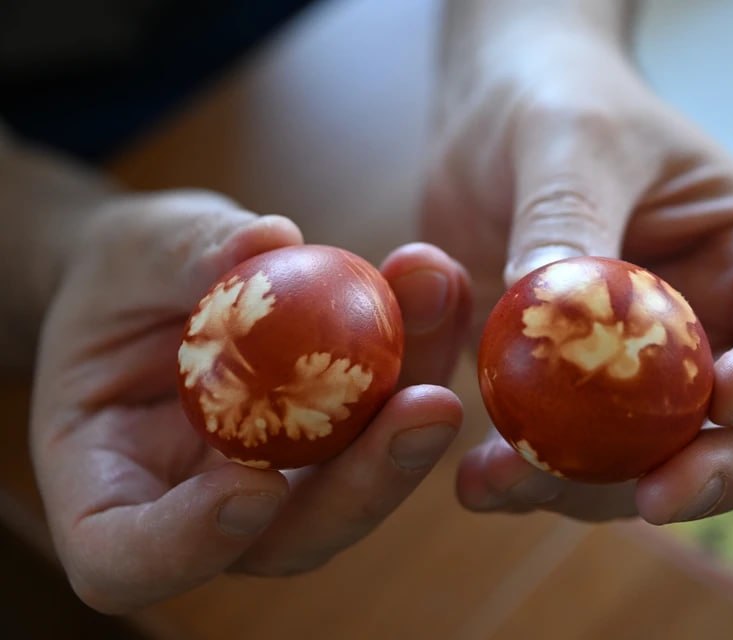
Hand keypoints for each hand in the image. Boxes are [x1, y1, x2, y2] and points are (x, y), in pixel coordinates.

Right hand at [30, 191, 470, 611]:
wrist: (161, 280)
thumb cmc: (119, 277)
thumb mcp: (128, 254)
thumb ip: (185, 254)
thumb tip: (269, 241)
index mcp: (108, 490)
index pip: (129, 559)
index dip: (191, 545)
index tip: (253, 488)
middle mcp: (206, 505)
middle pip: (288, 537)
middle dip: (366, 483)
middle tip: (428, 409)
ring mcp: (282, 479)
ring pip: (359, 483)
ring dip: (413, 409)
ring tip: (441, 304)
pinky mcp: (337, 440)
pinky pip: (386, 417)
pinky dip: (422, 354)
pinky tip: (439, 286)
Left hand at [423, 21, 732, 522]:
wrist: (490, 128)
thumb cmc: (559, 105)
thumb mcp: (570, 138)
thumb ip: (571, 217)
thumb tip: (555, 310)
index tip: (728, 396)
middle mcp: (717, 329)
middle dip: (716, 475)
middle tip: (656, 498)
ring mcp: (646, 376)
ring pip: (657, 465)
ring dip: (598, 491)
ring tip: (517, 479)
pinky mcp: (574, 399)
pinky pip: (571, 461)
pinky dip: (532, 480)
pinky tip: (480, 480)